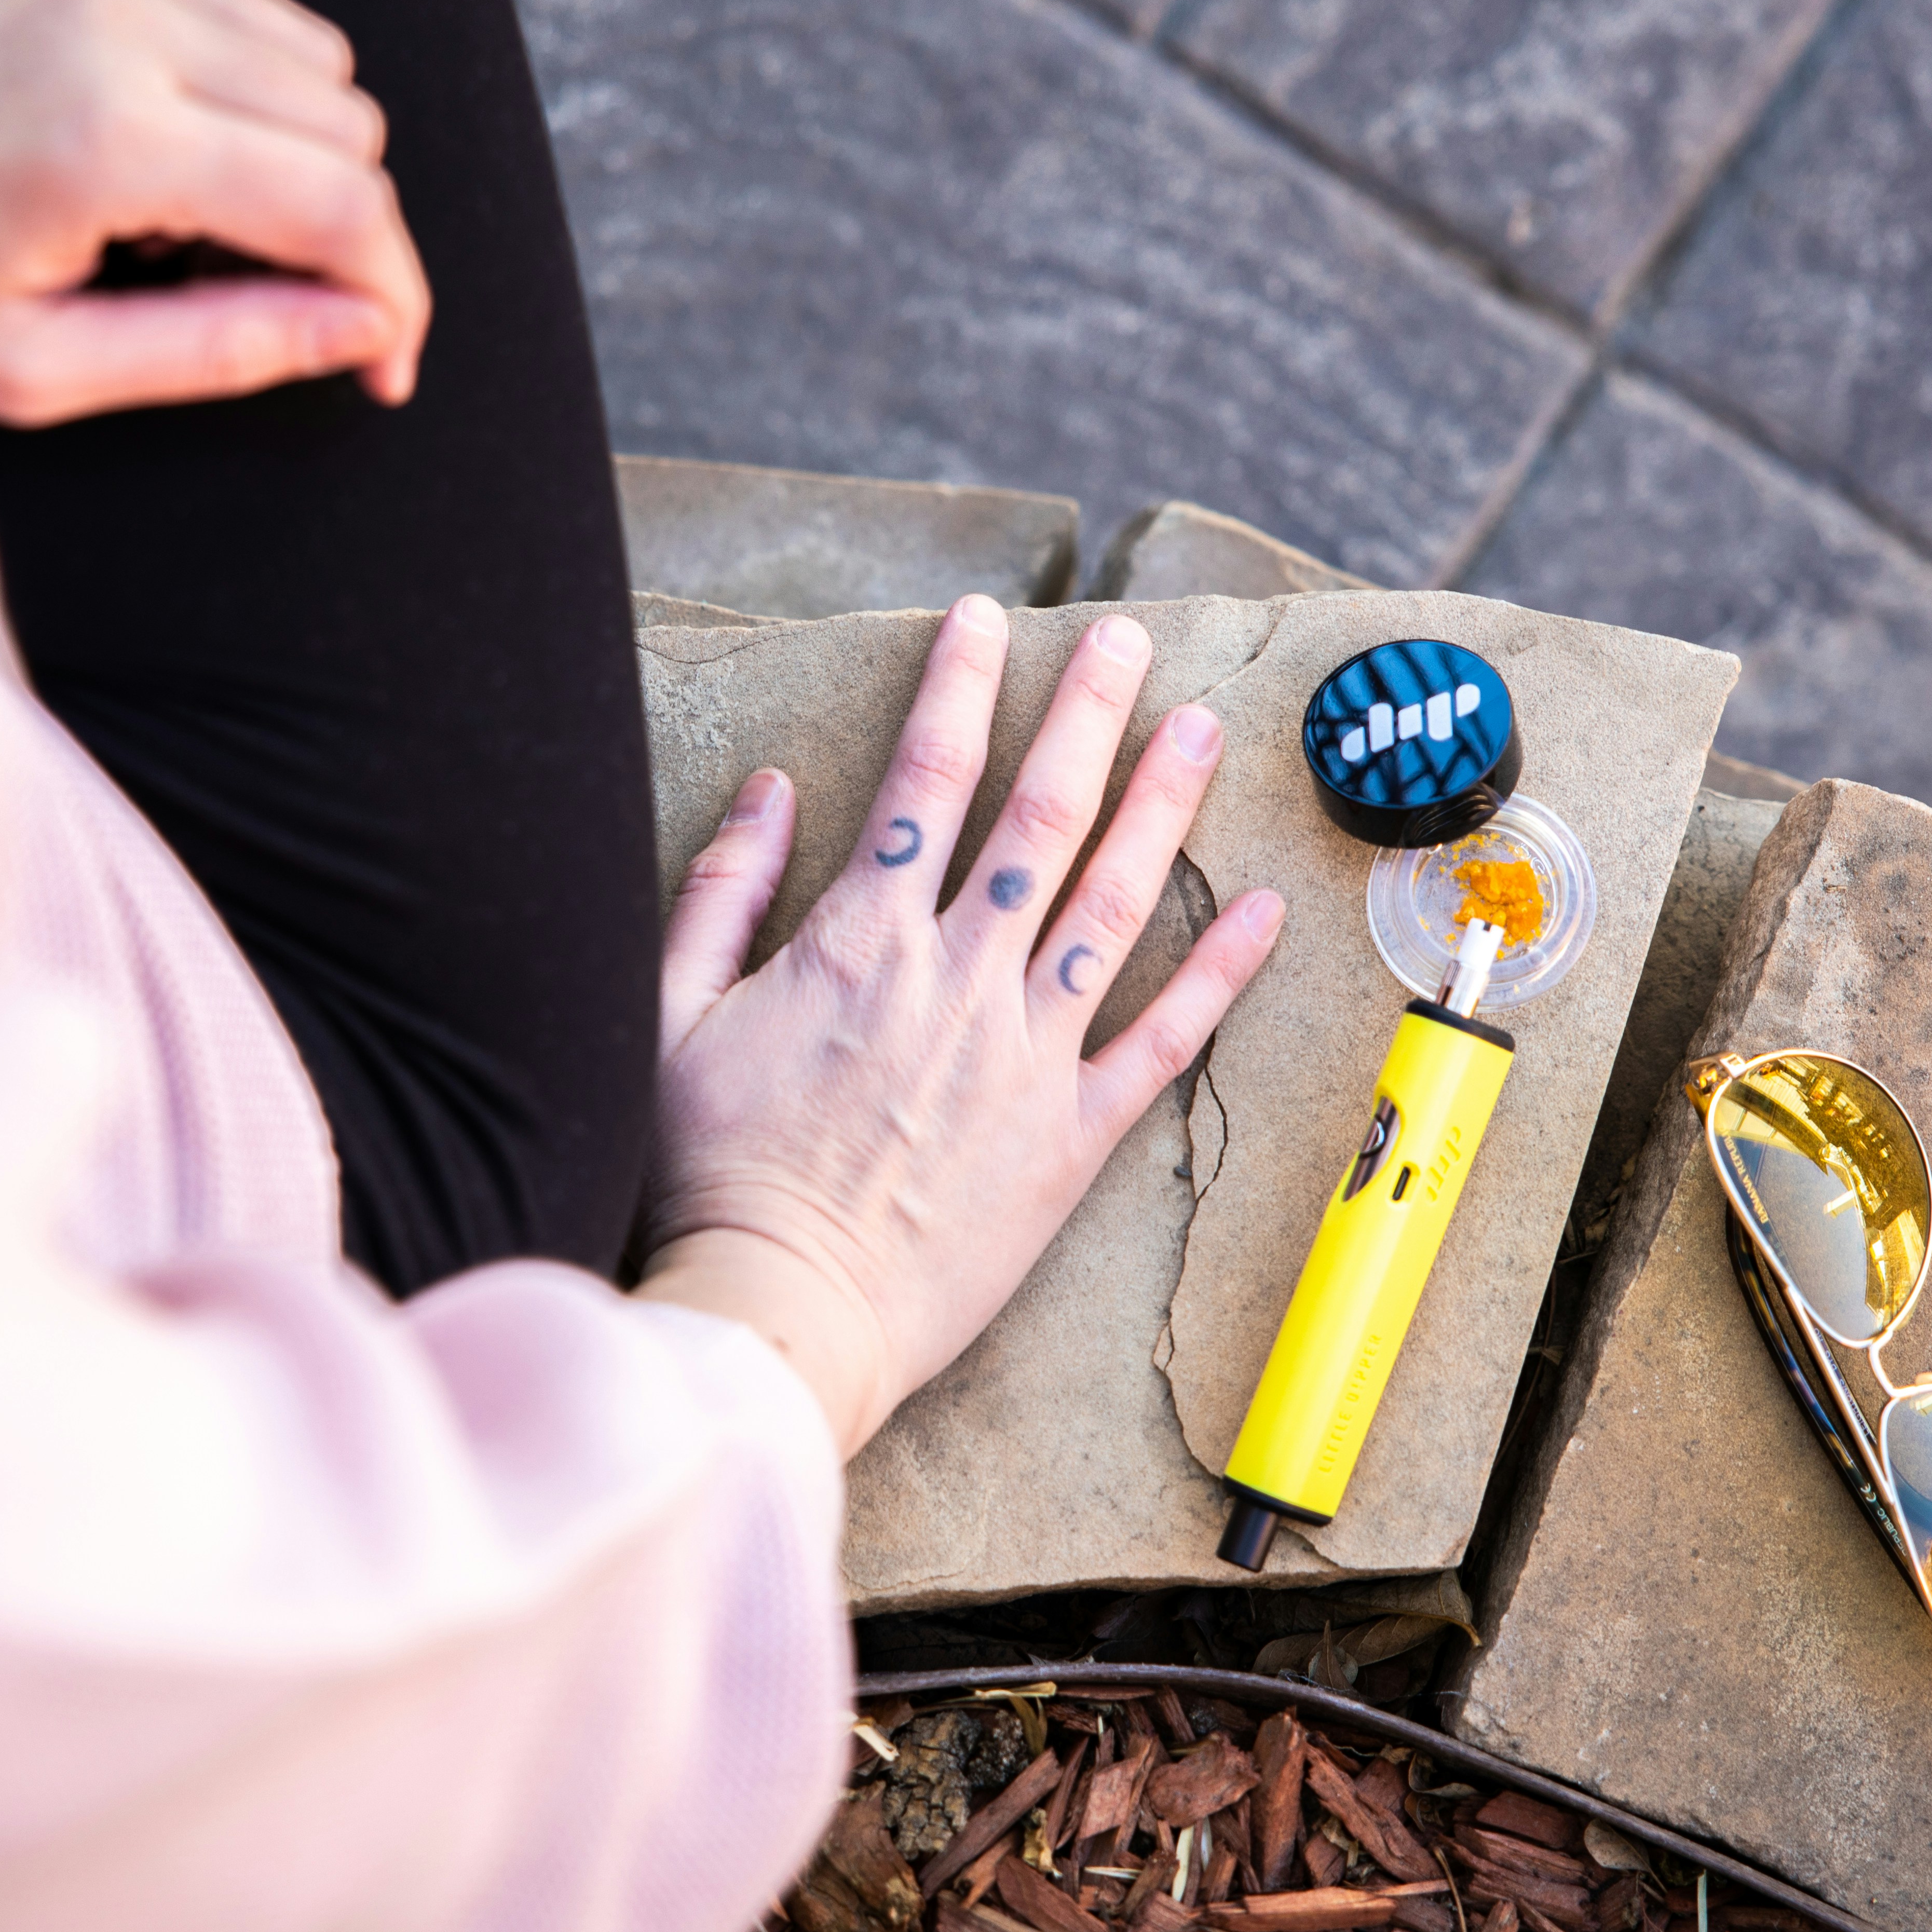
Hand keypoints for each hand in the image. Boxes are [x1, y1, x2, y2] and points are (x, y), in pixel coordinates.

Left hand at [0, 0, 430, 422]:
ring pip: (309, 55)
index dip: (392, 294)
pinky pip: (232, 3)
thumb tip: (359, 332)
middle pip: (346, 123)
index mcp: (103, 141)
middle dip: (338, 226)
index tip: (381, 354)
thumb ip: (219, 349)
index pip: (343, 205)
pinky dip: (234, 83)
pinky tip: (151, 145)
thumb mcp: (35, 365)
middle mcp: (111, 24)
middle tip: (250, 292)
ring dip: (292, 150)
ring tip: (184, 220)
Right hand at [635, 599, 1287, 1456]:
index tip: (986, 621)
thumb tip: (771, 790)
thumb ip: (721, 893)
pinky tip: (1263, 912)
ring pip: (1112, 900)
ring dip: (1163, 804)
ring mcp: (1026, 1055)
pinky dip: (1218, 972)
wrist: (779, 1310)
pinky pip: (1162, 1041)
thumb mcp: (668, 1016)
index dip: (961, 685)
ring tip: (1202, 729)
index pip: (926, 777)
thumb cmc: (710, 1174)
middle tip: (1131, 638)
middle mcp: (958, 979)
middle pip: (1040, 813)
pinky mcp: (1070, 1137)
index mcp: (861, 941)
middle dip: (1088, 711)